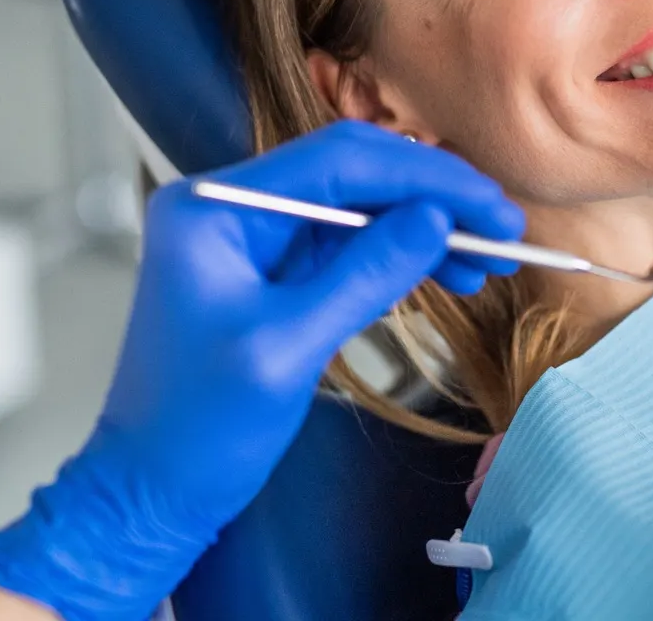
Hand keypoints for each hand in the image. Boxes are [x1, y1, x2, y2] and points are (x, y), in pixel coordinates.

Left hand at [0, 120, 524, 620]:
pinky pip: (348, 246)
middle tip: (503, 228)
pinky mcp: (272, 274)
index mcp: (215, 205)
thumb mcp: (287, 348)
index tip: (491, 204)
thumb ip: (364, 275)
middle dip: (432, 197)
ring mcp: (253, 239)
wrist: (149, 494)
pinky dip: (400, 257)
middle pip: (352, 173)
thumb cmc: (196, 430)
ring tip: (487, 260)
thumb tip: (435, 219)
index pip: (338, 159)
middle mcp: (231, 206)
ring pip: (359, 209)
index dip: (424, 176)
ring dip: (424, 228)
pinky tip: (448, 272)